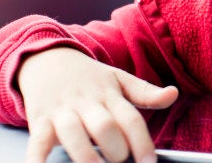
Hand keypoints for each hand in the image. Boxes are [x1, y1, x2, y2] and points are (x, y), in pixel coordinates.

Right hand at [18, 47, 178, 162]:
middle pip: (105, 127)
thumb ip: (146, 92)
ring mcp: (61, 112)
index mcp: (110, 94)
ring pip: (74, 135)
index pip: (131, 119)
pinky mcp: (39, 121)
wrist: (45, 60)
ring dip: (87, 156)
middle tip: (121, 161)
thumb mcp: (119, 79)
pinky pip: (37, 143)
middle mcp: (87, 102)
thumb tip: (174, 94)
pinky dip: (37, 159)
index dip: (142, 143)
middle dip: (116, 150)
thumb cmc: (88, 77)